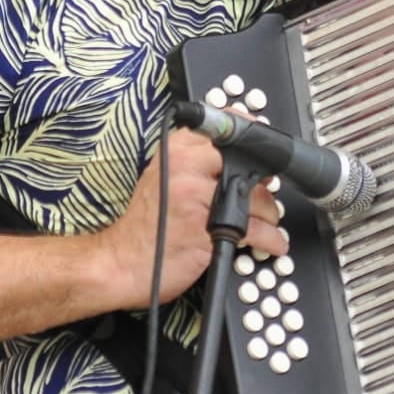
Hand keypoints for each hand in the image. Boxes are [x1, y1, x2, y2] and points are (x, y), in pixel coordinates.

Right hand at [103, 128, 285, 306]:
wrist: (121, 262)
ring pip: (256, 198)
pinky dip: (271, 238)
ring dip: (270, 214)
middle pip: (247, 164)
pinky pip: (255, 229)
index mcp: (176, 150)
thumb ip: (197, 161)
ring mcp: (196, 196)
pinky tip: (272, 242)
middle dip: (263, 184)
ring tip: (268, 223)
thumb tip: (240, 156)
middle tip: (265, 195)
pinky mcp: (206, 228)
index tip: (265, 154)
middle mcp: (185, 166)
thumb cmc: (148, 224)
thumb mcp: (165, 178)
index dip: (252, 143)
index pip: (227, 130)